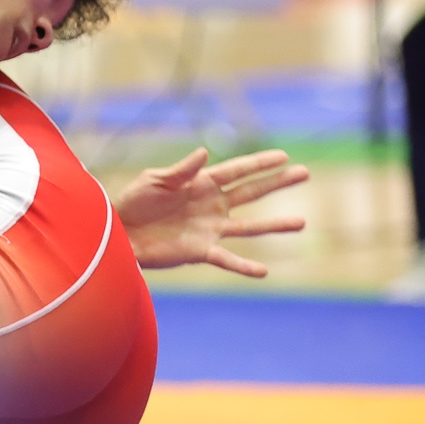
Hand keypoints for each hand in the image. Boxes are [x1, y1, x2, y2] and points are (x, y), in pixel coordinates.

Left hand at [115, 147, 308, 277]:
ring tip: (302, 222)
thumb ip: (182, 170)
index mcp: (201, 183)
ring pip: (249, 226)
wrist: (120, 233)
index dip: (259, 163)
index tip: (284, 156)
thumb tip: (205, 152)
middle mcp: (211, 205)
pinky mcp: (200, 250)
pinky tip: (264, 271)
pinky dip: (244, 266)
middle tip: (304, 173)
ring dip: (275, 224)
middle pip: (251, 192)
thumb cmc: (134, 202)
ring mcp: (210, 229)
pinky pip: (228, 259)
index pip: (237, 170)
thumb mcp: (155, 181)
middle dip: (277, 183)